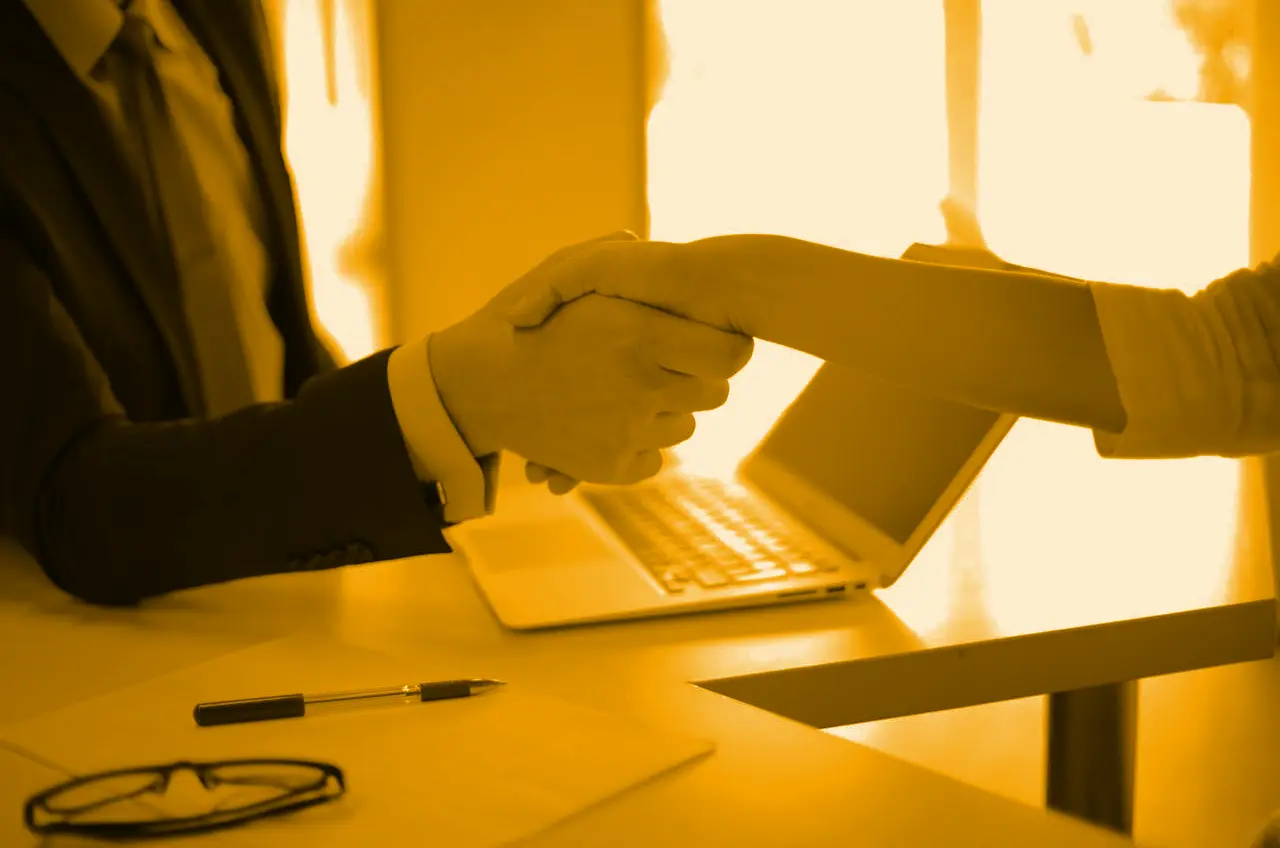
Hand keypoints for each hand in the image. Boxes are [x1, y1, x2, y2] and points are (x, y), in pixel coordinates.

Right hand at [428, 235, 753, 484]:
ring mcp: (627, 431)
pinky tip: (610, 424)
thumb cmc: (516, 321)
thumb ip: (609, 257)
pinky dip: (638, 446)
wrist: (472, 386)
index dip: (726, 348)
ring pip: (683, 428)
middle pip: (714, 394)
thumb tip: (639, 244)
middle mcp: (641, 387)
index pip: (731, 354)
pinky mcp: (611, 468)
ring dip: (665, 413)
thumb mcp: (562, 273)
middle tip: (667, 366)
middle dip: (695, 380)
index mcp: (640, 335)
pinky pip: (652, 459)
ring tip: (627, 392)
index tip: (709, 343)